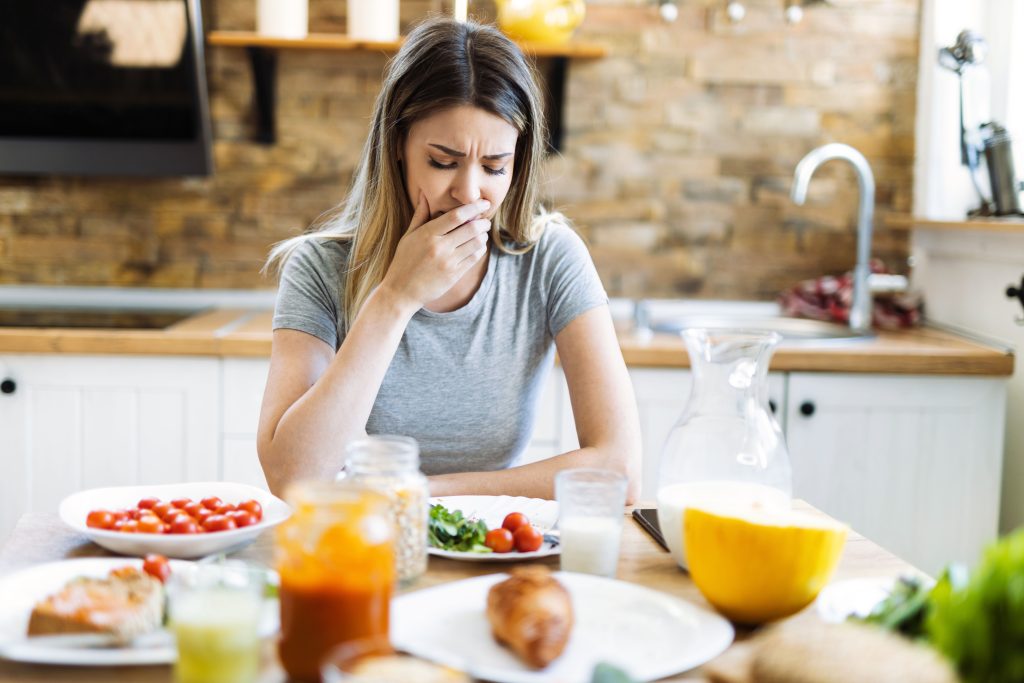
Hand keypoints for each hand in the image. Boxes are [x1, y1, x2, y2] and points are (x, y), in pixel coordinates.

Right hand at [379, 193, 491, 311]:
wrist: (401, 292)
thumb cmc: (403, 261)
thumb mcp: (408, 236)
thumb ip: (419, 215)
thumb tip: (424, 194)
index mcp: (427, 234)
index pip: (456, 216)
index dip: (473, 207)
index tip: (483, 202)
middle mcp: (439, 247)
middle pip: (471, 228)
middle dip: (482, 222)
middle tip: (485, 220)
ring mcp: (448, 262)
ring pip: (476, 243)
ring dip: (483, 236)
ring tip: (481, 233)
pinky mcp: (454, 275)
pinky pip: (474, 258)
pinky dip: (480, 249)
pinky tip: (477, 246)